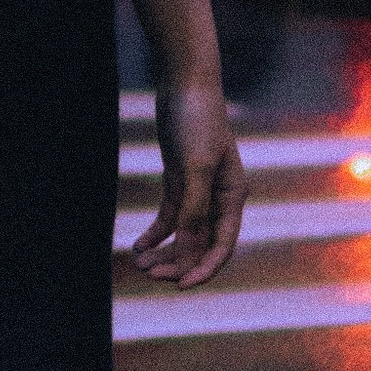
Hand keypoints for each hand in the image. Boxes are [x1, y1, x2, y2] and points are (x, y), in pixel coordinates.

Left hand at [126, 81, 245, 288]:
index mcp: (232, 197)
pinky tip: (138, 247)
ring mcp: (198, 190)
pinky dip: (155, 234)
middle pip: (201, 244)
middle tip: (149, 275)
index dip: (203, 269)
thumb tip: (189, 248)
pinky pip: (169, 217)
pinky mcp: (179, 180)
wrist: (184, 84)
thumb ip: (193, 208)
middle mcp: (219, 198)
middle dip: (178, 263)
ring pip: (183, 234)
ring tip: (140, 266)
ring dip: (165, 252)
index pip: (221, 245)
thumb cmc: (196, 121)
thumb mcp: (194, 167)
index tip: (180, 286)